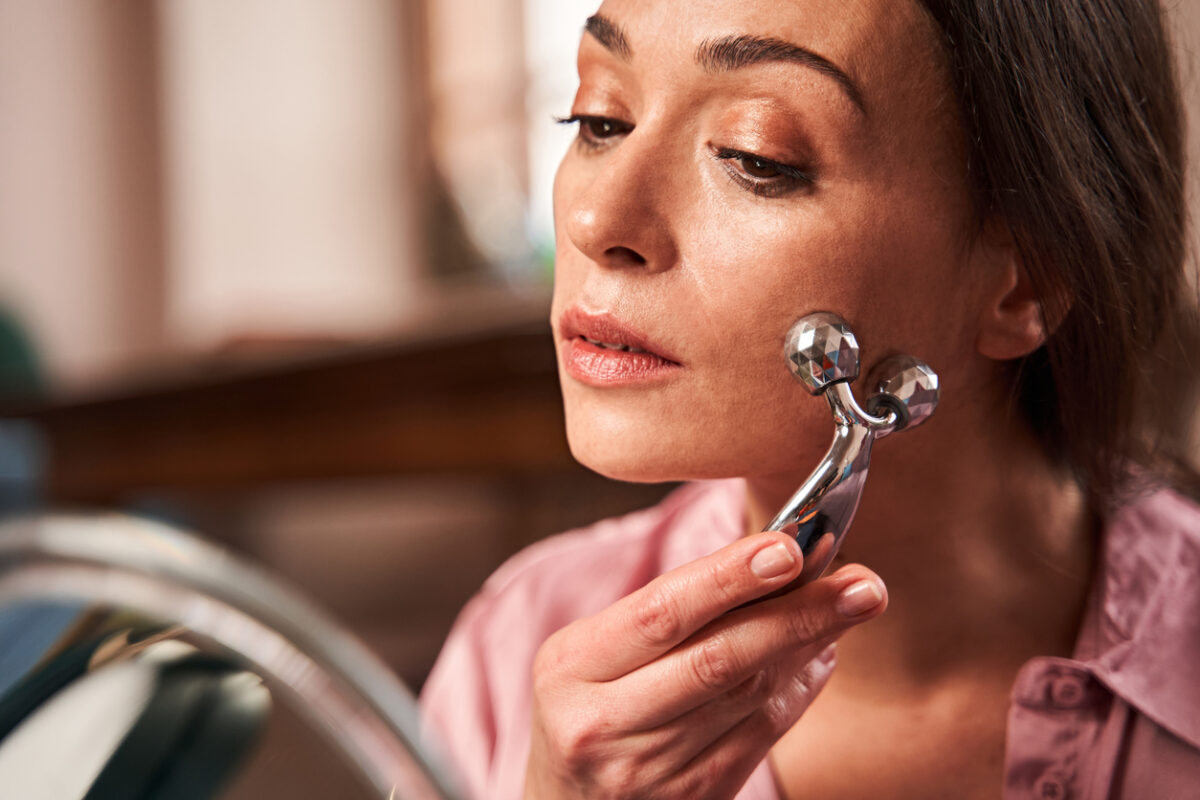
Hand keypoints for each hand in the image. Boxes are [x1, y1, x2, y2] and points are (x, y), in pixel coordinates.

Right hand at [523, 531, 886, 799]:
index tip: (789, 547)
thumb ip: (668, 609)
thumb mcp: (593, 651)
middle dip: (797, 615)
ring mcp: (648, 770)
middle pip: (716, 661)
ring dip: (809, 644)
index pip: (661, 614)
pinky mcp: (692, 798)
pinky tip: (823, 650)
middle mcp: (604, 724)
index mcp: (572, 669)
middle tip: (861, 582)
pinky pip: (761, 736)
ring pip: (748, 698)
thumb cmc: (585, 703)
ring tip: (856, 601)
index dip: (729, 578)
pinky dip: (799, 688)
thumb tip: (775, 556)